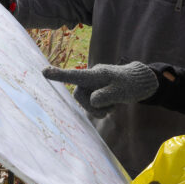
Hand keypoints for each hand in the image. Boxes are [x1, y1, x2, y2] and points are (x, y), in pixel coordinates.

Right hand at [43, 62, 157, 117]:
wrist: (140, 82)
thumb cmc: (131, 84)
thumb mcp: (121, 91)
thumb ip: (106, 96)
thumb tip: (92, 100)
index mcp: (96, 74)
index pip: (75, 75)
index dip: (59, 75)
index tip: (44, 71)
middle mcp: (91, 78)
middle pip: (79, 96)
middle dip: (91, 107)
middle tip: (107, 112)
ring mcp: (93, 85)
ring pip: (86, 102)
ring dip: (98, 109)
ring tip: (113, 107)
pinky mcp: (96, 91)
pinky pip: (92, 104)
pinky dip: (101, 108)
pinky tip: (112, 106)